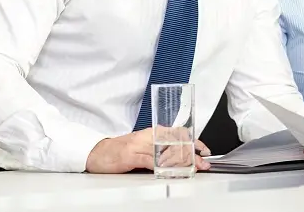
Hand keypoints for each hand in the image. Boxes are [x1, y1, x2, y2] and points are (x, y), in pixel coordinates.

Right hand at [85, 128, 211, 172]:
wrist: (98, 152)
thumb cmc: (122, 150)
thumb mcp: (145, 146)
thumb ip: (161, 149)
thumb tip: (181, 157)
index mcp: (154, 132)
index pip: (179, 134)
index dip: (194, 141)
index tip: (205, 150)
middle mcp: (149, 136)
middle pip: (175, 144)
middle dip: (192, 155)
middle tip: (202, 164)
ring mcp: (140, 145)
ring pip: (165, 153)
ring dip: (181, 162)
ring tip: (192, 169)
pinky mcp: (131, 156)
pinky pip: (150, 161)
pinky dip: (161, 167)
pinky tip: (169, 171)